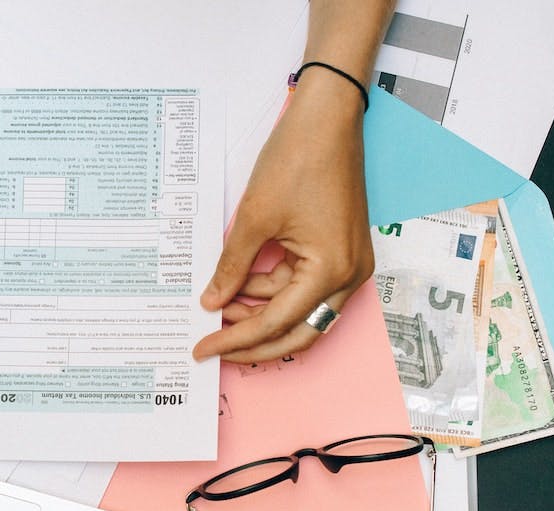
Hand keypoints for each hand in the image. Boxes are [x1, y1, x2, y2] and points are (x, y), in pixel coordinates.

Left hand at [193, 76, 373, 362]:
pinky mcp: (340, 250)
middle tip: (214, 347)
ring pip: (301, 310)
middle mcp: (349, 275)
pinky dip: (273, 289)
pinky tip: (241, 284)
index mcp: (331, 271)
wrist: (325, 118)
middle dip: (254, 342)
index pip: (276, 322)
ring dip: (262, 312)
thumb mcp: (254, 219)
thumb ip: (232, 267)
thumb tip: (212, 302)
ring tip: (219, 305)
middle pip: (298, 331)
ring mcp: (348, 263)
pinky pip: (305, 284)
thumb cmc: (297, 160)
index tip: (203, 349)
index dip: (236, 340)